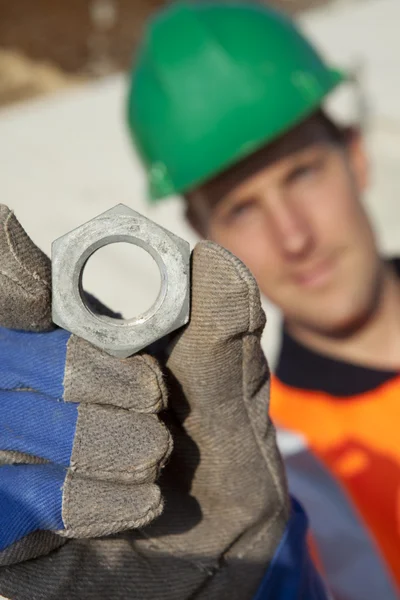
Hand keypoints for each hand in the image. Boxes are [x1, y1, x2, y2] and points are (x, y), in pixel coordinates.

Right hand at [0, 205, 289, 598]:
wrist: (222, 555)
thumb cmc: (224, 462)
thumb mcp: (235, 395)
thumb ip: (222, 327)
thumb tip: (208, 255)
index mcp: (76, 342)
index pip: (15, 293)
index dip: (12, 276)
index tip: (31, 288)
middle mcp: (31, 389)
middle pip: (12, 352)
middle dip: (82, 373)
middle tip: (150, 400)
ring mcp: (12, 453)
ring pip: (10, 423)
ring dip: (94, 441)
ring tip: (152, 461)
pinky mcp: (8, 523)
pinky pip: (12, 498)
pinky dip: (81, 499)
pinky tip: (134, 507)